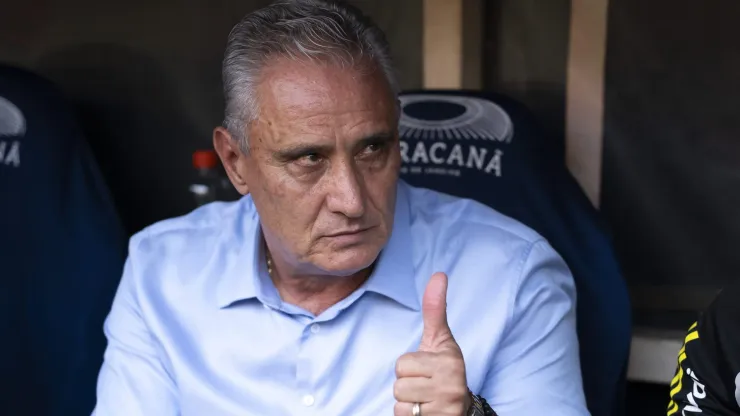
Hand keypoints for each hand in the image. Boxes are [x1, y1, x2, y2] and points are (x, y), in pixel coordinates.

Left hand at [394, 272, 470, 415]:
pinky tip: (425, 411)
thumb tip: (439, 274)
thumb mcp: (441, 340)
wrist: (460, 408)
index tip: (426, 369)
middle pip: (399, 384)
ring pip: (400, 402)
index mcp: (449, 362)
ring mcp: (445, 407)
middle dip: (407, 385)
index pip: (402, 364)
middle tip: (425, 385)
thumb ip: (435, 309)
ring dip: (408, 402)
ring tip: (425, 398)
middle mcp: (451, 386)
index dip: (409, 367)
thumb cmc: (445, 369)